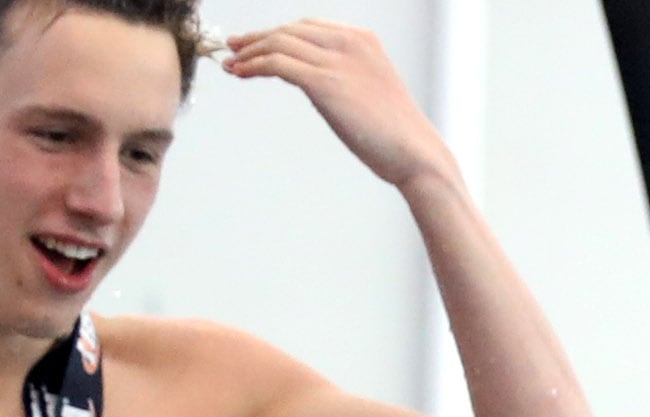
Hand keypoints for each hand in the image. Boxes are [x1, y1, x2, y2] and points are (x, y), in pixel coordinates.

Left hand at [221, 22, 455, 193]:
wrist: (417, 155)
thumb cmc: (396, 134)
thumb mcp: (369, 90)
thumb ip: (341, 74)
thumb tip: (306, 77)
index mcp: (362, 39)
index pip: (307, 27)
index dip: (275, 33)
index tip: (254, 44)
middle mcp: (348, 42)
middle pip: (288, 30)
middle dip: (256, 39)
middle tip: (233, 49)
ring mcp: (337, 60)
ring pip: (278, 43)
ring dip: (249, 52)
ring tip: (232, 64)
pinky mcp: (325, 82)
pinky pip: (277, 63)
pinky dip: (254, 65)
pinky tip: (241, 72)